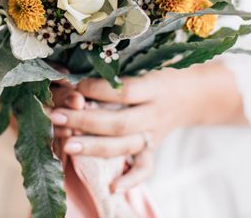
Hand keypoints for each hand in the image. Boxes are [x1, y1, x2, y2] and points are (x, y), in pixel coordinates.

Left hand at [50, 62, 245, 188]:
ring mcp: (155, 134)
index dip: (96, 90)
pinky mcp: (154, 148)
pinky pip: (146, 168)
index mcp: (154, 87)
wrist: (194, 93)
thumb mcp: (145, 63)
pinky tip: (112, 187)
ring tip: (67, 145)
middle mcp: (155, 113)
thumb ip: (117, 69)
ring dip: (94, 148)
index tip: (73, 86)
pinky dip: (131, 180)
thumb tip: (76, 73)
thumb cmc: (160, 71)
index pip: (124, 92)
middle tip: (56, 117)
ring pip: (125, 146)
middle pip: (119, 123)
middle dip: (84, 122)